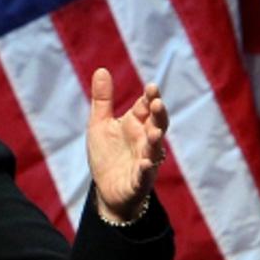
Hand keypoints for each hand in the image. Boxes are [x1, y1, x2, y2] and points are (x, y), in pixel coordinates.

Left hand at [86, 68, 168, 222]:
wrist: (107, 189)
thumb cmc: (107, 154)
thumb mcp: (100, 124)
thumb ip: (103, 100)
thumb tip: (101, 69)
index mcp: (136, 124)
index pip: (146, 107)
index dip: (150, 98)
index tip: (152, 87)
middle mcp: (144, 140)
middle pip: (157, 124)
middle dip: (159, 115)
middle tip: (158, 103)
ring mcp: (145, 160)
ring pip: (154, 149)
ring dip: (156, 141)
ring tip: (155, 133)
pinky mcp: (139, 180)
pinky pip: (144, 174)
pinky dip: (146, 169)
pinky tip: (146, 163)